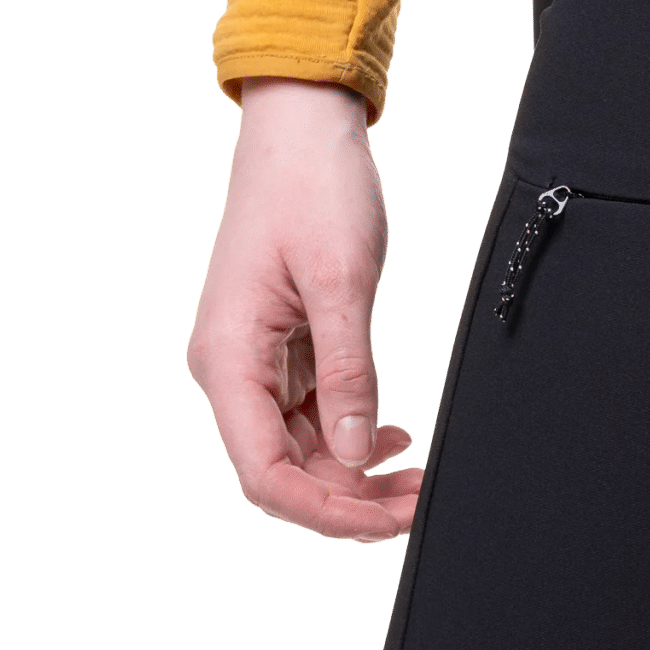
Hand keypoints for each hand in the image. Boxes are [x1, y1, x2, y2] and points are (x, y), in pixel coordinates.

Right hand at [186, 77, 419, 541]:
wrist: (303, 129)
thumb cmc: (314, 189)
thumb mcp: (342, 279)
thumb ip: (348, 368)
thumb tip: (354, 452)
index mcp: (228, 361)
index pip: (265, 473)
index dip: (324, 510)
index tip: (389, 521)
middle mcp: (232, 370)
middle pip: (284, 471)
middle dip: (350, 499)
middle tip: (422, 504)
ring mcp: (257, 361)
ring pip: (301, 448)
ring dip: (355, 472)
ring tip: (419, 479)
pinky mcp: (284, 346)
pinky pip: (312, 413)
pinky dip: (351, 433)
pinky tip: (392, 435)